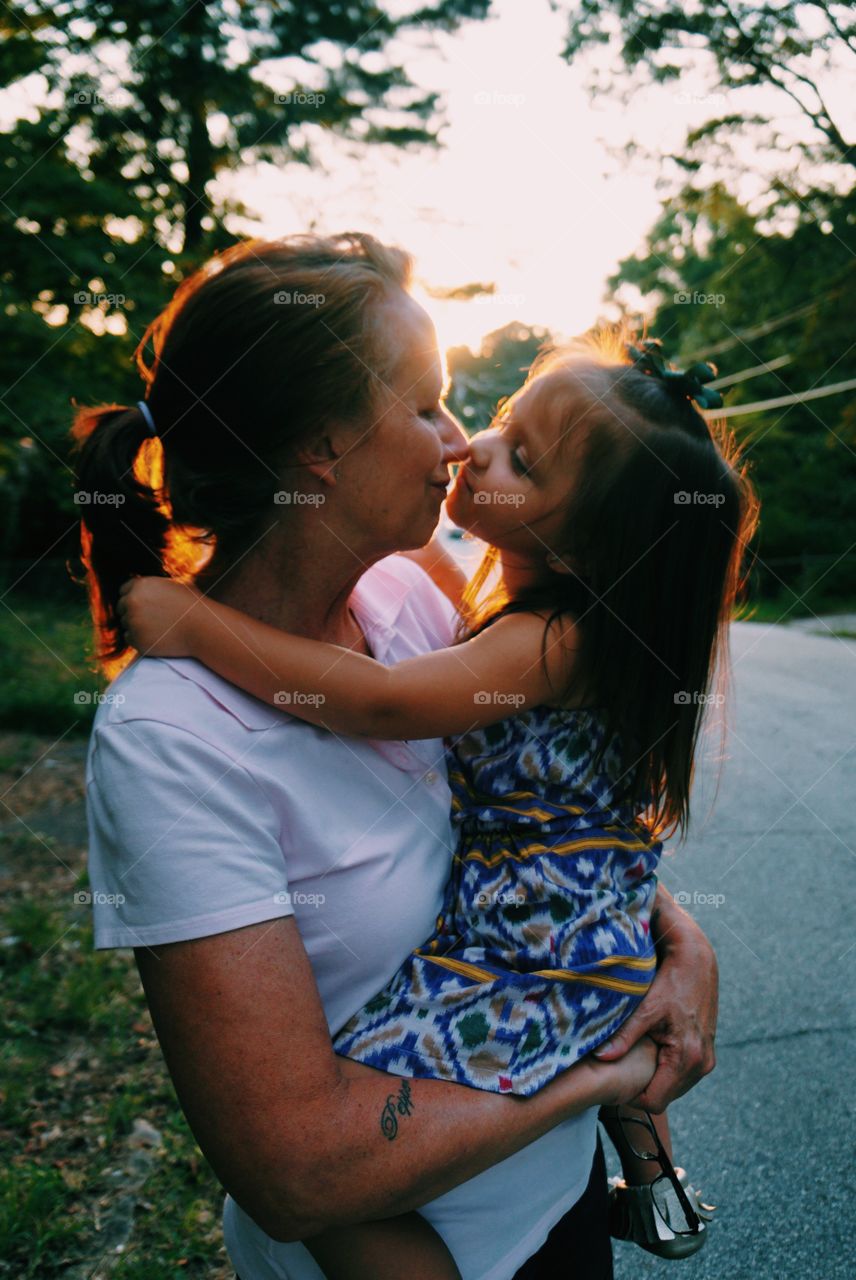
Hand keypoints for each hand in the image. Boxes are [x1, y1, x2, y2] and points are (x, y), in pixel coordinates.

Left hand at [117, 576, 202, 656]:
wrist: (202, 627)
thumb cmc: (193, 605)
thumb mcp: (175, 585)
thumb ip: (156, 585)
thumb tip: (148, 586)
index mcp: (140, 585)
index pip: (123, 591)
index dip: (132, 598)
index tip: (141, 606)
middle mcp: (132, 602)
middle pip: (121, 609)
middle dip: (132, 613)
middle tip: (149, 619)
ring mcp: (133, 622)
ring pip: (126, 625)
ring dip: (137, 627)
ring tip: (157, 629)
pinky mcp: (137, 640)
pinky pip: (130, 639)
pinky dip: (140, 640)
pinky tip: (156, 637)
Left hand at [592, 889, 717, 1112]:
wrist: (696, 961)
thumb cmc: (671, 982)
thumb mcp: (645, 1009)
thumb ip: (624, 1037)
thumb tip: (600, 1058)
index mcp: (688, 1058)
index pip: (654, 1101)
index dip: (632, 1096)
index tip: (615, 1082)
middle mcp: (702, 1064)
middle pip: (665, 1097)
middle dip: (643, 1087)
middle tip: (621, 1070)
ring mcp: (707, 1059)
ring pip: (675, 1087)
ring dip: (655, 1078)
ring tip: (634, 1059)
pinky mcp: (707, 1051)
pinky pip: (683, 1074)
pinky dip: (667, 1069)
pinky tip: (651, 1051)